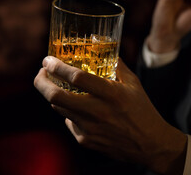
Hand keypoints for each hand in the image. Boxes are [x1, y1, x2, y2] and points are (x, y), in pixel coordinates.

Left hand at [34, 56, 187, 173]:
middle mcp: (97, 112)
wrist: (150, 144)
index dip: (57, 67)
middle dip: (41, 82)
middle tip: (41, 73)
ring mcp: (89, 128)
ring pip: (59, 109)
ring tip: (55, 85)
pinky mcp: (85, 140)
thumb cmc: (142, 110)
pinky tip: (76, 107)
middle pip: (56, 97)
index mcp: (111, 94)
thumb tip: (101, 46)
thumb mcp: (133, 83)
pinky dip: (68, 112)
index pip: (76, 78)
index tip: (48, 60)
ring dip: (53, 95)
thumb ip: (116, 64)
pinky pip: (69, 121)